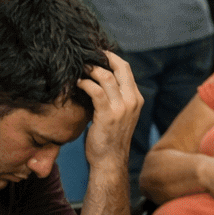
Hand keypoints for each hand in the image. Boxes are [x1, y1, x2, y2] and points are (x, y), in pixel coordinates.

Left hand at [80, 51, 142, 171]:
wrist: (110, 161)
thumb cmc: (109, 138)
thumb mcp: (119, 115)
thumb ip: (115, 98)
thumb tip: (100, 80)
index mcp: (136, 99)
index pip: (126, 69)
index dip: (111, 58)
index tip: (97, 54)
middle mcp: (132, 100)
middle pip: (120, 67)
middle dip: (103, 57)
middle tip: (87, 55)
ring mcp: (122, 108)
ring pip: (107, 77)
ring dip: (91, 70)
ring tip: (80, 68)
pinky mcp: (108, 115)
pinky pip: (96, 91)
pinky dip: (85, 83)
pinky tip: (77, 83)